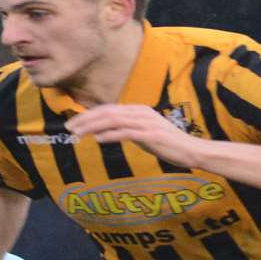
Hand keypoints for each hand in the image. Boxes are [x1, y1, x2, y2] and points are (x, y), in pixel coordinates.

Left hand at [66, 104, 204, 168]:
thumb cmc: (168, 145)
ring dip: (93, 126)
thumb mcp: (145, 134)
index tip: (73, 123)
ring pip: (113, 120)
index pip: (108, 109)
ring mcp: (146, 123)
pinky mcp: (151, 135)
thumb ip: (127, 130)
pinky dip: (110, 135)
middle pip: (107, 112)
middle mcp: (141, 113)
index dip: (89, 115)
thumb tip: (104, 133)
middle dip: (85, 119)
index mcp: (138, 110)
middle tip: (68, 128)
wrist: (191, 150)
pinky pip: (126, 133)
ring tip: (78, 134)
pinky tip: (98, 139)